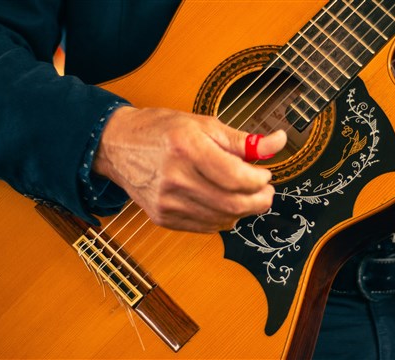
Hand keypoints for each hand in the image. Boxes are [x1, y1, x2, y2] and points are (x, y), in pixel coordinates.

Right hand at [93, 106, 286, 232]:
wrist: (117, 146)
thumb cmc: (162, 130)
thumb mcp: (204, 124)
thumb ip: (242, 140)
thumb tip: (278, 142)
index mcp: (186, 148)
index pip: (236, 177)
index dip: (259, 179)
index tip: (265, 174)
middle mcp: (175, 178)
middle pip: (233, 203)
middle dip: (259, 200)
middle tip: (266, 191)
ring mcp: (167, 202)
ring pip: (223, 219)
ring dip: (243, 211)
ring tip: (247, 195)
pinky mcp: (163, 218)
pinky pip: (206, 227)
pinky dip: (224, 218)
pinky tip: (225, 203)